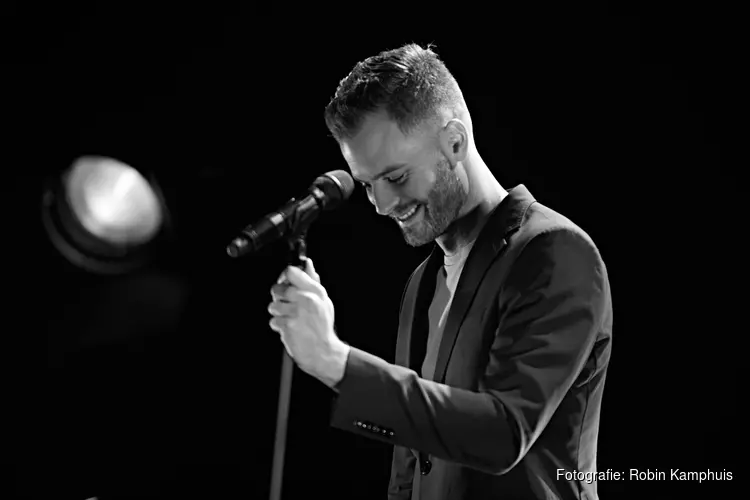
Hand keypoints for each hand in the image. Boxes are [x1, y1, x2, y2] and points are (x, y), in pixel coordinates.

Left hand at [268, 258, 348, 387]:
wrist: (323, 352)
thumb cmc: (322, 327)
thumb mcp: (323, 301)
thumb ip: (313, 281)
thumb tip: (308, 264)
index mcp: (315, 291)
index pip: (291, 271)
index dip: (284, 276)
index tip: (284, 281)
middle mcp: (306, 299)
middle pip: (277, 288)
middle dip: (278, 297)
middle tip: (287, 305)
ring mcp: (296, 312)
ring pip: (273, 305)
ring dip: (278, 313)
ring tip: (290, 319)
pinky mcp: (288, 325)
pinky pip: (273, 320)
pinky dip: (278, 326)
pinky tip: (289, 328)